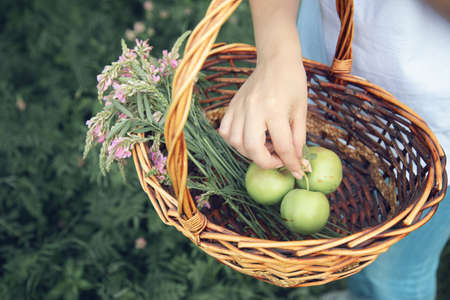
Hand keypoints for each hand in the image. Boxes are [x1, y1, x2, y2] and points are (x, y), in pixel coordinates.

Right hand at [219, 53, 307, 178]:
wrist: (276, 60)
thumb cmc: (293, 83)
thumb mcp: (301, 111)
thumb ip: (298, 138)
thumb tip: (298, 162)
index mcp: (275, 109)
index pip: (283, 146)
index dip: (291, 163)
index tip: (298, 172)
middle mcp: (254, 109)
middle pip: (253, 149)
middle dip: (267, 163)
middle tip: (279, 161)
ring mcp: (239, 107)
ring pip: (236, 143)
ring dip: (250, 153)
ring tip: (265, 147)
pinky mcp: (232, 106)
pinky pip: (226, 131)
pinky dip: (235, 141)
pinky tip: (248, 138)